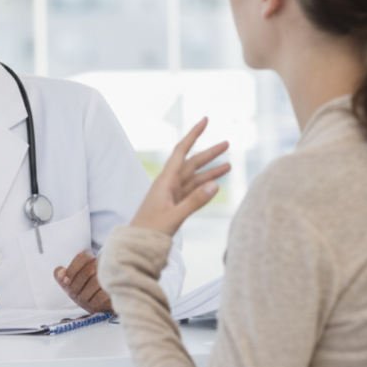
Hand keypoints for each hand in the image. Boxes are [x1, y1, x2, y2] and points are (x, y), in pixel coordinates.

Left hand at [54, 251, 112, 313]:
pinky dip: (93, 301)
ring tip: (82, 300)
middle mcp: (103, 264)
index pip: (81, 258)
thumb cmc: (83, 291)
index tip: (65, 282)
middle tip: (74, 295)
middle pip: (86, 272)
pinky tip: (91, 302)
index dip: (71, 270)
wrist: (101, 305)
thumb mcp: (69, 283)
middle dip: (76, 286)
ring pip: (94, 282)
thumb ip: (61, 276)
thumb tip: (60, 272)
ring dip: (84, 295)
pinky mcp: (115, 288)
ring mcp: (110, 275)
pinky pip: (101, 294)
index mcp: (91, 259)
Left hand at [131, 118, 230, 236]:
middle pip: (191, 163)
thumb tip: (216, 185)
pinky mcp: (174, 205)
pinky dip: (205, 186)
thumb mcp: (174, 216)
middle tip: (227, 143)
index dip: (194, 135)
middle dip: (209, 153)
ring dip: (210, 171)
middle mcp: (168, 184)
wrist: (136, 245)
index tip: (205, 121)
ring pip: (194, 178)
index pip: (182, 151)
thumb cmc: (150, 230)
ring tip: (229, 165)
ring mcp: (172, 195)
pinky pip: (192, 191)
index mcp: (165, 181)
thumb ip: (195, 201)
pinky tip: (216, 183)